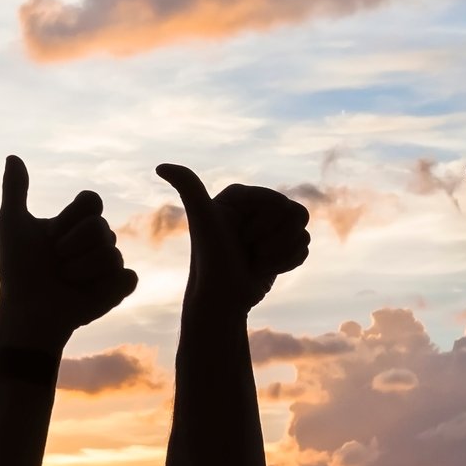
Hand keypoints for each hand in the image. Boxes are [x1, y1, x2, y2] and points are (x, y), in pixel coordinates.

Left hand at [0, 155, 137, 350]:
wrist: (28, 310)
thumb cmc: (17, 269)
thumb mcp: (12, 225)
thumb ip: (15, 190)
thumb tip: (12, 156)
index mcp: (76, 222)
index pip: (92, 200)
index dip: (72, 218)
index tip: (51, 235)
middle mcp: (96, 240)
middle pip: (102, 226)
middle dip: (72, 247)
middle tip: (56, 263)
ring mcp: (110, 264)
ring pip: (112, 254)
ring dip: (80, 270)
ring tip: (66, 281)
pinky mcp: (119, 287)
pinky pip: (128, 277)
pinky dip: (107, 287)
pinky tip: (87, 294)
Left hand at [155, 164, 309, 318]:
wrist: (221, 299)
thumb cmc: (211, 259)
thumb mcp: (203, 220)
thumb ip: (188, 188)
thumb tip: (160, 166)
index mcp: (239, 195)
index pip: (280, 202)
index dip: (265, 225)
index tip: (239, 236)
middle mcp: (255, 207)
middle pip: (297, 214)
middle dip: (274, 240)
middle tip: (247, 250)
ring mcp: (269, 227)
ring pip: (303, 233)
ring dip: (280, 254)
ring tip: (255, 260)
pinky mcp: (280, 246)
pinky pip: (304, 248)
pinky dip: (287, 262)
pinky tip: (264, 268)